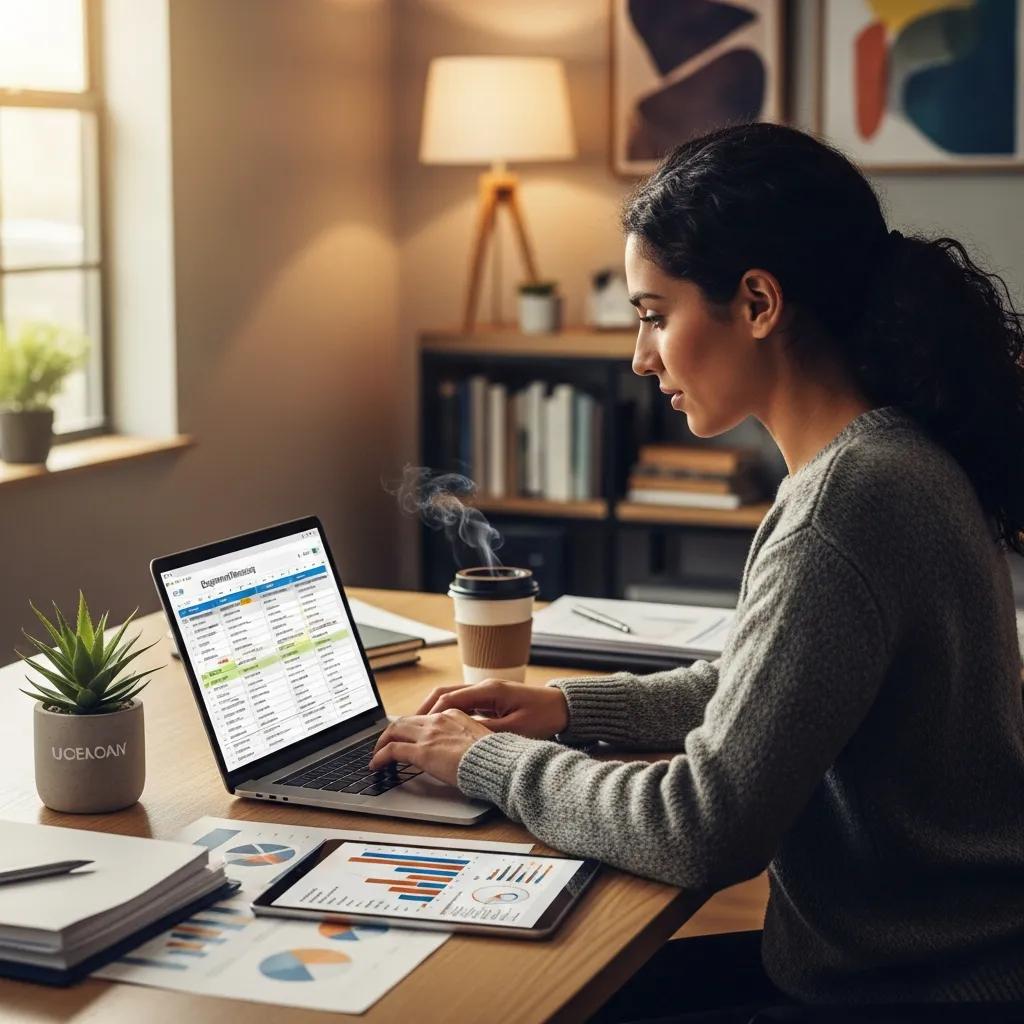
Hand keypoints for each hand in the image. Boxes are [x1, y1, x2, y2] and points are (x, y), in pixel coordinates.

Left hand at [368, 709, 490, 784]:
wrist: (496, 762)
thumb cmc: (493, 756)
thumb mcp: (480, 739)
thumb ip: (465, 739)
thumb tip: (459, 749)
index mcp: (454, 714)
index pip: (424, 718)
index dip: (411, 728)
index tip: (406, 737)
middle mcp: (439, 720)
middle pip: (405, 721)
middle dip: (391, 732)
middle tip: (384, 744)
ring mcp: (429, 734)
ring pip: (394, 731)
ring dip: (382, 743)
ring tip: (377, 755)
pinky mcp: (422, 751)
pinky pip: (392, 750)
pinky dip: (380, 757)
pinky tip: (376, 765)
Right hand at [414, 678, 568, 739]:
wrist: (564, 707)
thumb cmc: (544, 717)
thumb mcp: (514, 730)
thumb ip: (486, 732)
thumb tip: (460, 738)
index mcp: (488, 690)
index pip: (448, 699)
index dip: (428, 715)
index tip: (413, 730)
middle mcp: (484, 686)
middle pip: (443, 693)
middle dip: (422, 710)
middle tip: (405, 728)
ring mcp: (486, 691)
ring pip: (450, 697)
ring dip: (432, 710)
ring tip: (416, 728)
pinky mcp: (491, 698)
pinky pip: (461, 702)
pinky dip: (446, 712)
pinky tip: (440, 727)